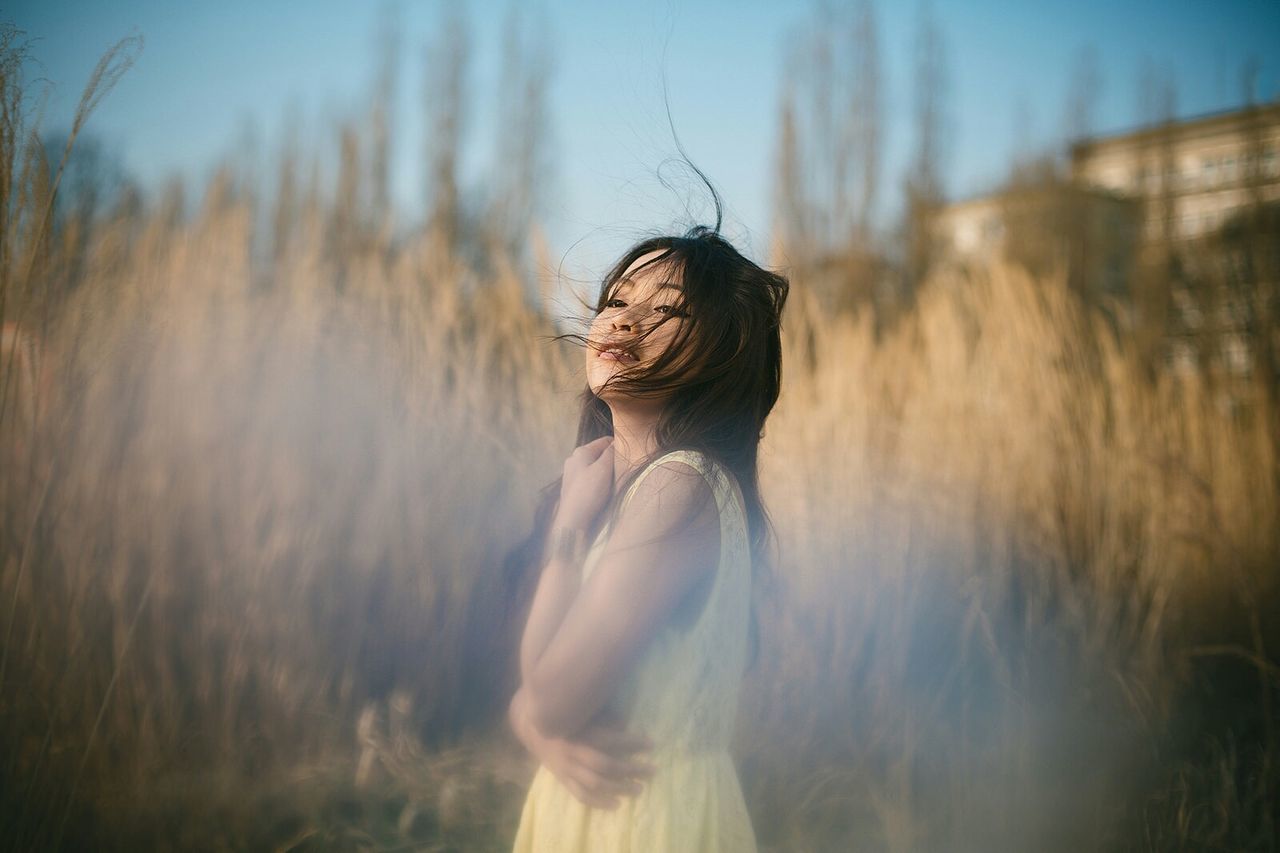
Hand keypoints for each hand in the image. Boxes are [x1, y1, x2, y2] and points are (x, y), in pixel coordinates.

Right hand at [510, 689, 655, 809]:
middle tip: (652, 770)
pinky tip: (617, 805)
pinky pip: (581, 795)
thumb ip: (603, 717)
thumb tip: (625, 725)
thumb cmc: (564, 715)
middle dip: (631, 769)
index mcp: (581, 731)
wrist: (532, 727)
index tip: (651, 744)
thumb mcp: (583, 710)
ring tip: (639, 789)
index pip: (611, 739)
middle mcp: (574, 752)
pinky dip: (599, 802)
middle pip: (607, 765)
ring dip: (620, 788)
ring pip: (596, 783)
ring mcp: (567, 768)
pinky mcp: (563, 779)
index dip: (633, 742)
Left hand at [554, 436, 615, 531]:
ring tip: (614, 482)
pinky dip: (598, 481)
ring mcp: (572, 473)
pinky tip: (603, 491)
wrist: (573, 519)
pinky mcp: (572, 487)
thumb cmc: (589, 492)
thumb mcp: (604, 469)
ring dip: (605, 472)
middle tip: (623, 469)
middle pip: (599, 453)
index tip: (629, 454)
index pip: (605, 441)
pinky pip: (589, 478)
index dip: (618, 446)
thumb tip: (616, 443)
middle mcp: (574, 459)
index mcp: (581, 451)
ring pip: (594, 466)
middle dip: (611, 460)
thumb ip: (611, 453)